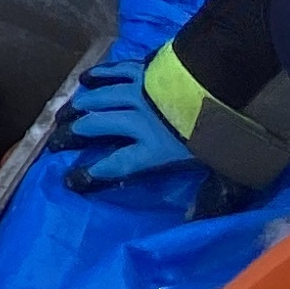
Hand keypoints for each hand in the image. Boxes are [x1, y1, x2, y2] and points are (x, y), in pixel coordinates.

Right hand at [61, 42, 289, 202]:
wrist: (232, 83)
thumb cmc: (228, 133)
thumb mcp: (224, 172)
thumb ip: (209, 197)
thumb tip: (193, 220)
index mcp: (153, 149)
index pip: (112, 165)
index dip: (88, 173)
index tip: (69, 180)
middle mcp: (139, 119)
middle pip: (96, 126)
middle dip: (73, 134)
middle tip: (56, 140)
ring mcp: (142, 91)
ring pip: (101, 97)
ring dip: (80, 105)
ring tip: (64, 112)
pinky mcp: (150, 68)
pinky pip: (117, 70)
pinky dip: (100, 74)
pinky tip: (87, 77)